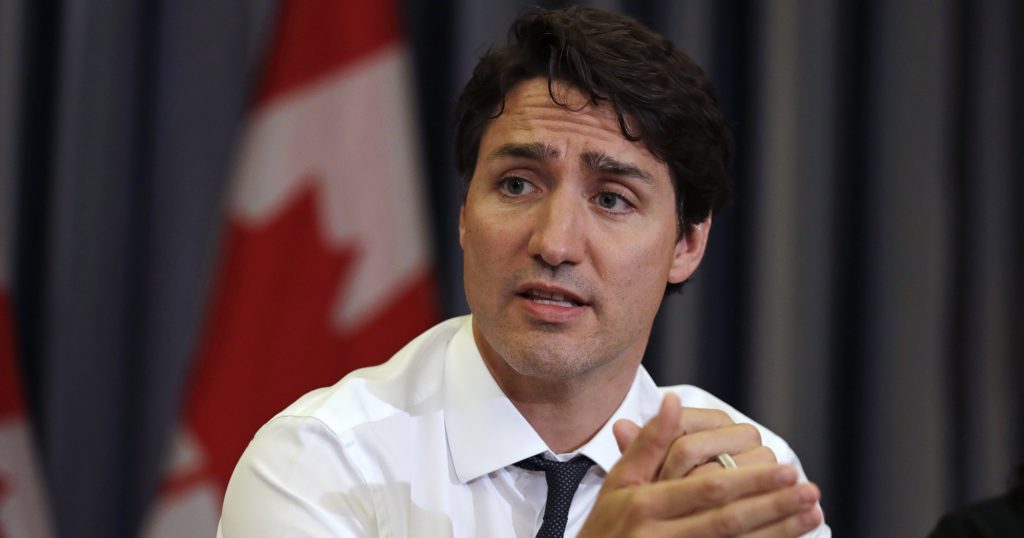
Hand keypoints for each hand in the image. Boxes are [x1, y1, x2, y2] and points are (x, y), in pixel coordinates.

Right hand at [578, 395, 821, 536]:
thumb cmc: (607, 525)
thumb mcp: (618, 481)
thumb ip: (648, 443)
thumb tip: (673, 401)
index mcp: (645, 504)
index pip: (707, 490)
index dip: (750, 481)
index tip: (785, 468)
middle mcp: (660, 536)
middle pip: (728, 521)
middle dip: (774, 506)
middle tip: (809, 490)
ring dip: (779, 532)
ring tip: (812, 514)